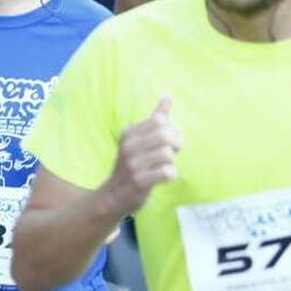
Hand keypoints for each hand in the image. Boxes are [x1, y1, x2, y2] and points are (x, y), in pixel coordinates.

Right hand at [104, 95, 181, 216]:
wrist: (114, 194)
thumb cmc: (133, 163)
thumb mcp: (139, 138)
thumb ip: (156, 117)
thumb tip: (168, 95)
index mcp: (129, 133)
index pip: (160, 121)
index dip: (172, 129)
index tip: (170, 139)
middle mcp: (128, 146)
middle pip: (165, 136)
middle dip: (176, 145)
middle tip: (172, 153)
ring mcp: (132, 164)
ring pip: (168, 155)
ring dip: (171, 162)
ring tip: (163, 167)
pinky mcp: (139, 181)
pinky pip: (167, 173)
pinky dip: (170, 175)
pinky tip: (162, 178)